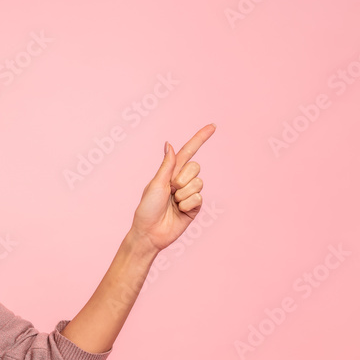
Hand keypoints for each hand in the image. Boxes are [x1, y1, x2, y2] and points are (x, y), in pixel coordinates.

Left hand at [130, 123, 214, 252]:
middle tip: (171, 190)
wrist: (150, 233)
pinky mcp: (195, 207)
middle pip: (195, 167)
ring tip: (174, 203)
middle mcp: (181, 181)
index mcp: (170, 172)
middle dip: (182, 178)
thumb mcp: (156, 184)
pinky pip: (198, 197)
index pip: (188, 152)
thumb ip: (167, 165)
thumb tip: (169, 144)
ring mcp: (189, 194)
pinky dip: (187, 204)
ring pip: (198, 183)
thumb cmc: (147, 209)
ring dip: (183, 194)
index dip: (200, 139)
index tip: (213, 126)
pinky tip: (179, 211)